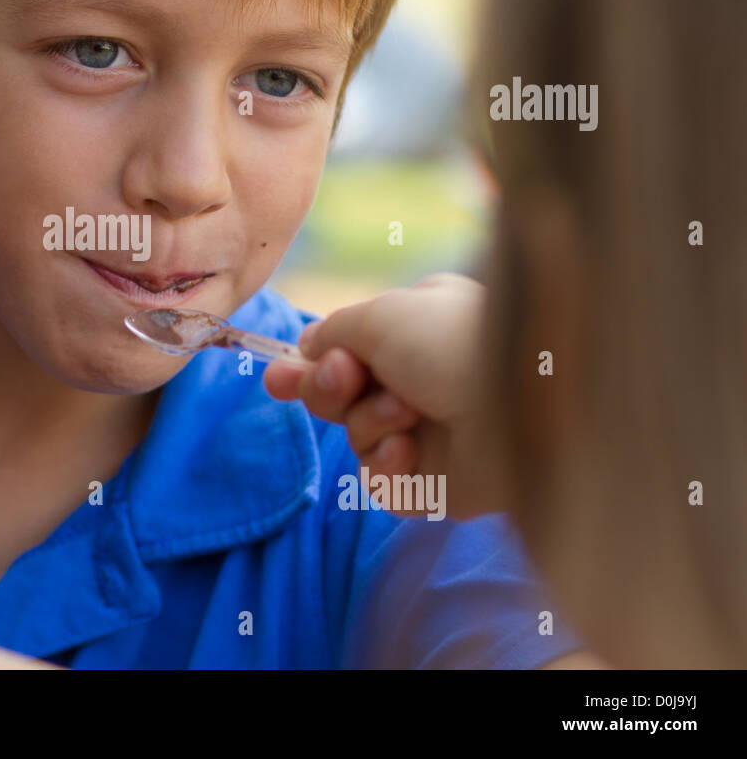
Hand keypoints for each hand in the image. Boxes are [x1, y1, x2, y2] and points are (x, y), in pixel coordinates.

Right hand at [264, 273, 502, 519]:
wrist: (523, 404)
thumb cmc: (450, 341)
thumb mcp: (377, 316)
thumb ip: (331, 333)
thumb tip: (305, 350)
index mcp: (416, 326)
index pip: (347, 348)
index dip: (307, 365)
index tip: (275, 377)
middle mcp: (423, 377)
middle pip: (341, 394)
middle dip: (330, 390)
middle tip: (343, 382)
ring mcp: (432, 431)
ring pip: (358, 436)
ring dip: (369, 422)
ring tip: (405, 412)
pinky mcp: (437, 483)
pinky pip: (382, 481)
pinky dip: (387, 467)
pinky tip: (410, 452)